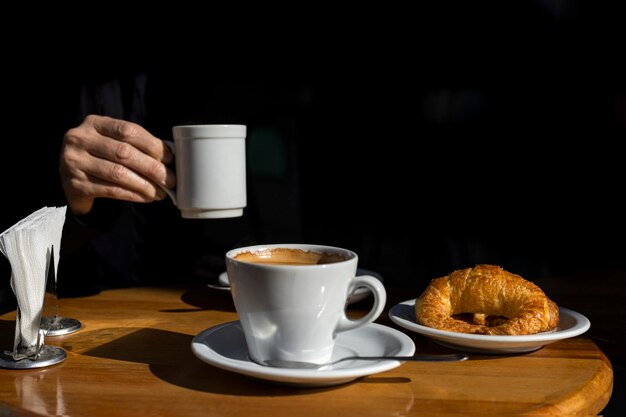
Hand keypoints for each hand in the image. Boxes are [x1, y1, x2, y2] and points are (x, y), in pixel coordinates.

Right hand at [59, 115, 174, 214]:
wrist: (73, 181)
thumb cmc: (102, 159)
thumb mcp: (114, 143)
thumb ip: (136, 145)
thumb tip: (170, 158)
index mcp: (94, 123)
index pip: (128, 130)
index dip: (152, 145)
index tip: (170, 159)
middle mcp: (80, 139)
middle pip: (124, 153)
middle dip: (152, 168)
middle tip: (170, 180)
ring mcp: (74, 161)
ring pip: (118, 173)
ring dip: (145, 184)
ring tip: (161, 192)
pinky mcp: (75, 184)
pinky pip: (111, 190)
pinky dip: (133, 194)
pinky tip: (146, 197)